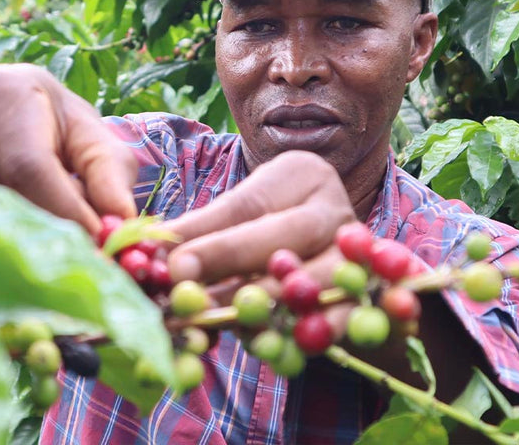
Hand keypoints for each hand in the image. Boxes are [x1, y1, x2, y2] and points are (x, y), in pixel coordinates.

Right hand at [0, 64, 137, 235]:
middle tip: (96, 260)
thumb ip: (108, 168)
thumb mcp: (82, 127)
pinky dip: (9, 244)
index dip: (69, 212)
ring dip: (35, 241)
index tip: (104, 247)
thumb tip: (123, 223)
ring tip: (60, 238)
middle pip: (12, 202)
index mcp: (6, 94)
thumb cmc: (41, 117)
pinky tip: (25, 233)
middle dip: (59, 236)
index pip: (31, 167)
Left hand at [164, 150, 357, 337]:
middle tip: (191, 295)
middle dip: (236, 264)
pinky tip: (269, 345)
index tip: (175, 265)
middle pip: (289, 234)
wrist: (327, 242)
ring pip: (318, 278)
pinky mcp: (367, 292)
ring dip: (269, 304)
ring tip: (225, 321)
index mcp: (302, 174)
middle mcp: (335, 207)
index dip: (213, 237)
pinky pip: (341, 317)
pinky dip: (305, 334)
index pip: (252, 204)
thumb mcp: (239, 213)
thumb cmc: (272, 220)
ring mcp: (357, 251)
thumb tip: (151, 254)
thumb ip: (200, 230)